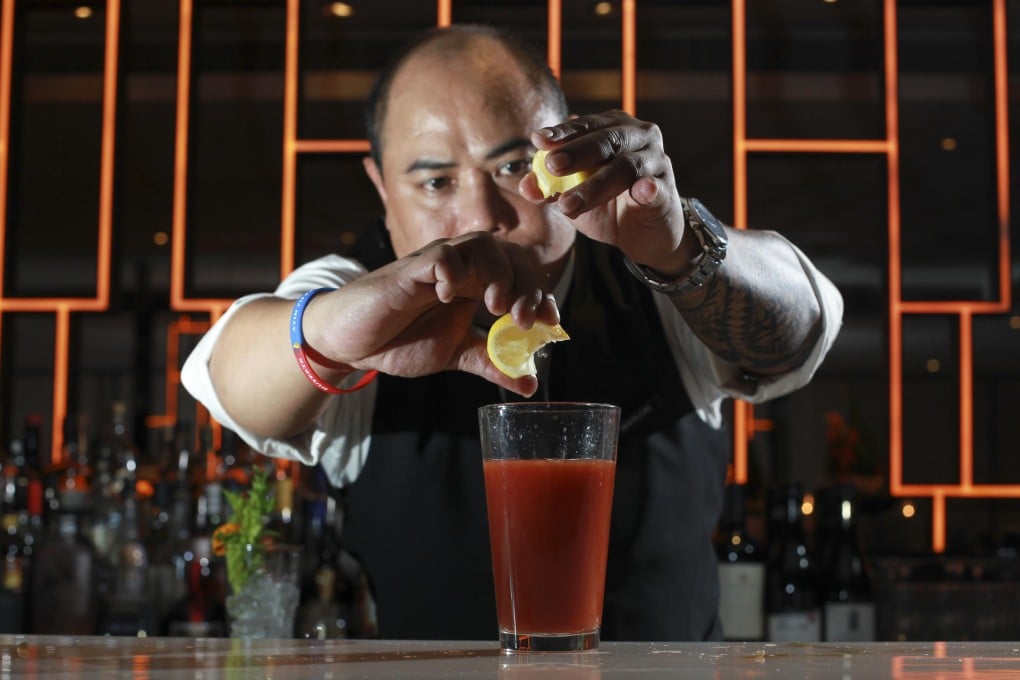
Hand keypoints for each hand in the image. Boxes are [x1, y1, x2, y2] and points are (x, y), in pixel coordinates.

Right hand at [306, 231, 559, 396]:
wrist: (352, 343)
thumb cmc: (400, 340)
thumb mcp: (454, 355)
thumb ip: (491, 363)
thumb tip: (530, 384)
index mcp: (477, 284)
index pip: (521, 274)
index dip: (541, 294)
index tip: (549, 324)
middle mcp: (462, 268)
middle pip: (509, 254)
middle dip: (526, 284)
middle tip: (522, 320)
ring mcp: (436, 265)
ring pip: (481, 244)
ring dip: (498, 273)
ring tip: (496, 307)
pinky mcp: (409, 270)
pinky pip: (440, 255)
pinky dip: (452, 271)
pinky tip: (449, 296)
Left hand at [520, 110, 697, 276]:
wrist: (644, 235)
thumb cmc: (608, 205)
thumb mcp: (574, 196)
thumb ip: (550, 188)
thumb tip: (525, 186)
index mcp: (613, 130)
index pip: (585, 126)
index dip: (562, 132)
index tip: (538, 140)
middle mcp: (638, 137)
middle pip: (607, 140)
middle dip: (577, 152)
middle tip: (552, 166)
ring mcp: (656, 163)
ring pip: (626, 167)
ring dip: (596, 185)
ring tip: (568, 205)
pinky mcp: (667, 192)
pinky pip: (656, 189)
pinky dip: (648, 189)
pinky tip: (640, 192)